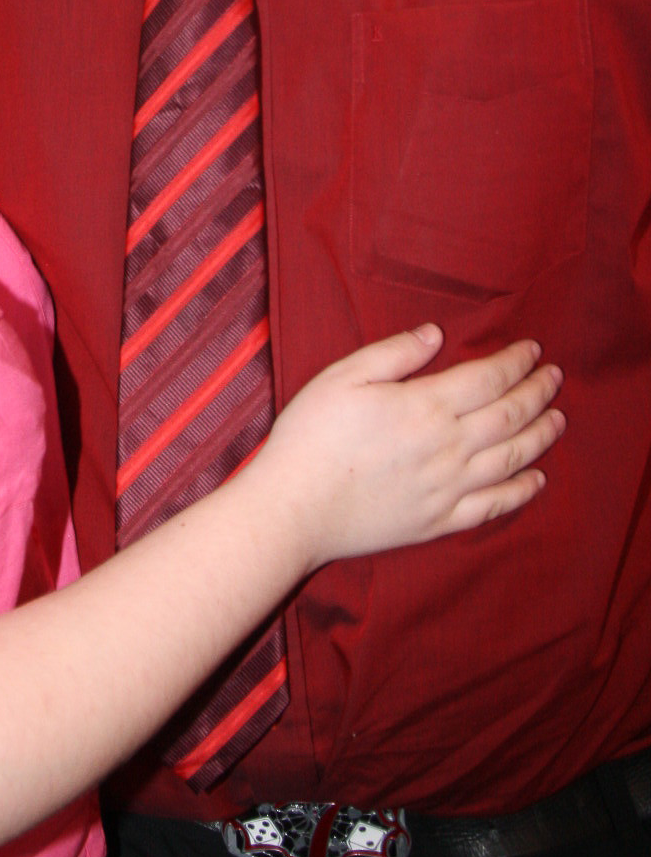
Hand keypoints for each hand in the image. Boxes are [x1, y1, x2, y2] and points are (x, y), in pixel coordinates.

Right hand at [265, 325, 563, 574]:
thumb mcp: (344, 377)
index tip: (533, 349)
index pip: (488, 378)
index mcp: (426, 406)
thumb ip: (395, 353)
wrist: (296, 507)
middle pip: (509, 416)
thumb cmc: (312, 435)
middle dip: (537, 392)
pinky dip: (521, 492)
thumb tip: (436, 334)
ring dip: (541, 436)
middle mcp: (448, 447)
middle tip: (555, 377)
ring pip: (511, 459)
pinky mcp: (439, 522)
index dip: (515, 362)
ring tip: (559, 419)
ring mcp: (448, 488)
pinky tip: (536, 480)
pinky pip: (493, 506)